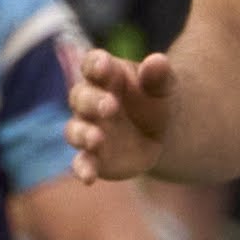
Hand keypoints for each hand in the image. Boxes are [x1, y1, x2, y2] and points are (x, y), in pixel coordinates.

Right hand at [67, 45, 174, 182]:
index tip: (103, 66)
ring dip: (83, 134)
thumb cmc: (156, 100)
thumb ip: (159, 75)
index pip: (93, 64)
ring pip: (75, 130)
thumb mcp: (164, 85)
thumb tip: (156, 61)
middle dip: (92, 102)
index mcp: (106, 75)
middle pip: (81, 97)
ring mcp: (89, 129)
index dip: (95, 65)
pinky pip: (82, 162)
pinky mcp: (93, 156)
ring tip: (96, 139)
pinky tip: (88, 178)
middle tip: (110, 107)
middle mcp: (90, 100)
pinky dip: (83, 169)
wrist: (162, 132)